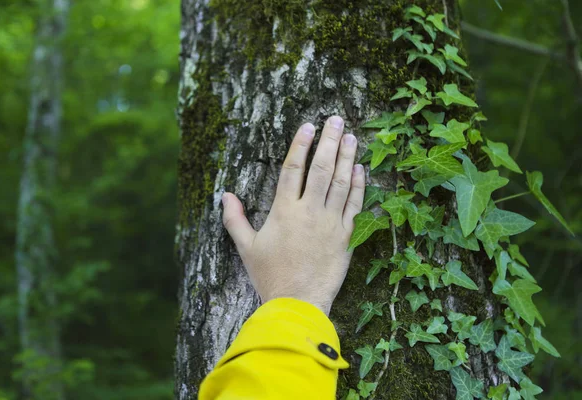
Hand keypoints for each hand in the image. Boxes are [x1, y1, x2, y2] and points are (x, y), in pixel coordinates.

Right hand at [221, 116, 364, 314]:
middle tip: (336, 119)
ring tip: (351, 136)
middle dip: (329, 141)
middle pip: (321, 168)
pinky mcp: (346, 236)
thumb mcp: (246, 247)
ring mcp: (330, 223)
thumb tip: (225, 195)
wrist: (298, 303)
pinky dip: (358, 186)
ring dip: (347, 157)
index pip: (292, 169)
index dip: (300, 145)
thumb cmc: (270, 275)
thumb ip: (235, 219)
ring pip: (341, 183)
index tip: (308, 125)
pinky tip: (360, 169)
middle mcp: (309, 211)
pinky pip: (355, 206)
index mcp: (284, 210)